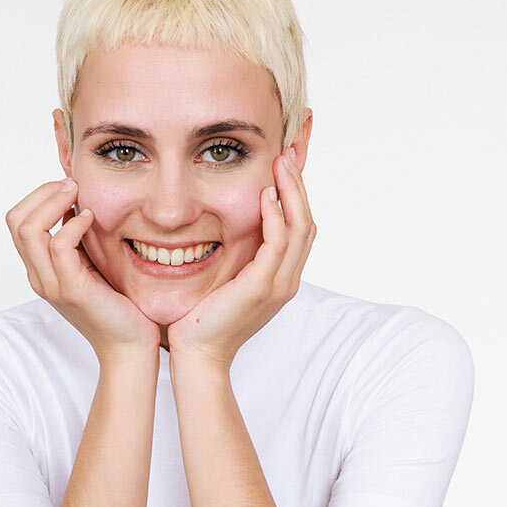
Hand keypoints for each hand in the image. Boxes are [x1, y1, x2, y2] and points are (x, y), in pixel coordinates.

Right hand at [5, 179, 160, 363]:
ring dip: (54, 201)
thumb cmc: (117, 304)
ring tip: (78, 194)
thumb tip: (73, 200)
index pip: (17, 221)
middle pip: (16, 221)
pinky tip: (91, 218)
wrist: (129, 345)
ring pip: (30, 230)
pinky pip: (59, 245)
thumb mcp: (91, 263)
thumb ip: (77, 238)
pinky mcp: (72, 290)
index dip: (38, 196)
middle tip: (72, 185)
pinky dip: (73, 224)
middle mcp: (39, 277)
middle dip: (43, 193)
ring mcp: (52, 285)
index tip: (68, 187)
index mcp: (40, 270)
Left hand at [166, 149, 315, 369]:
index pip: (300, 229)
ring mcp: (278, 285)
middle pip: (307, 223)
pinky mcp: (261, 287)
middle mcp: (287, 280)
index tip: (287, 164)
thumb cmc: (204, 320)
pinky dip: (275, 216)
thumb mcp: (226, 281)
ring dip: (291, 192)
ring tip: (281, 163)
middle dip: (299, 186)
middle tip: (289, 152)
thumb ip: (237, 258)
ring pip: (300, 228)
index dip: (297, 195)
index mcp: (281, 278)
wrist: (198, 354)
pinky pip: (277, 243)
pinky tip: (265, 195)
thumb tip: (229, 229)